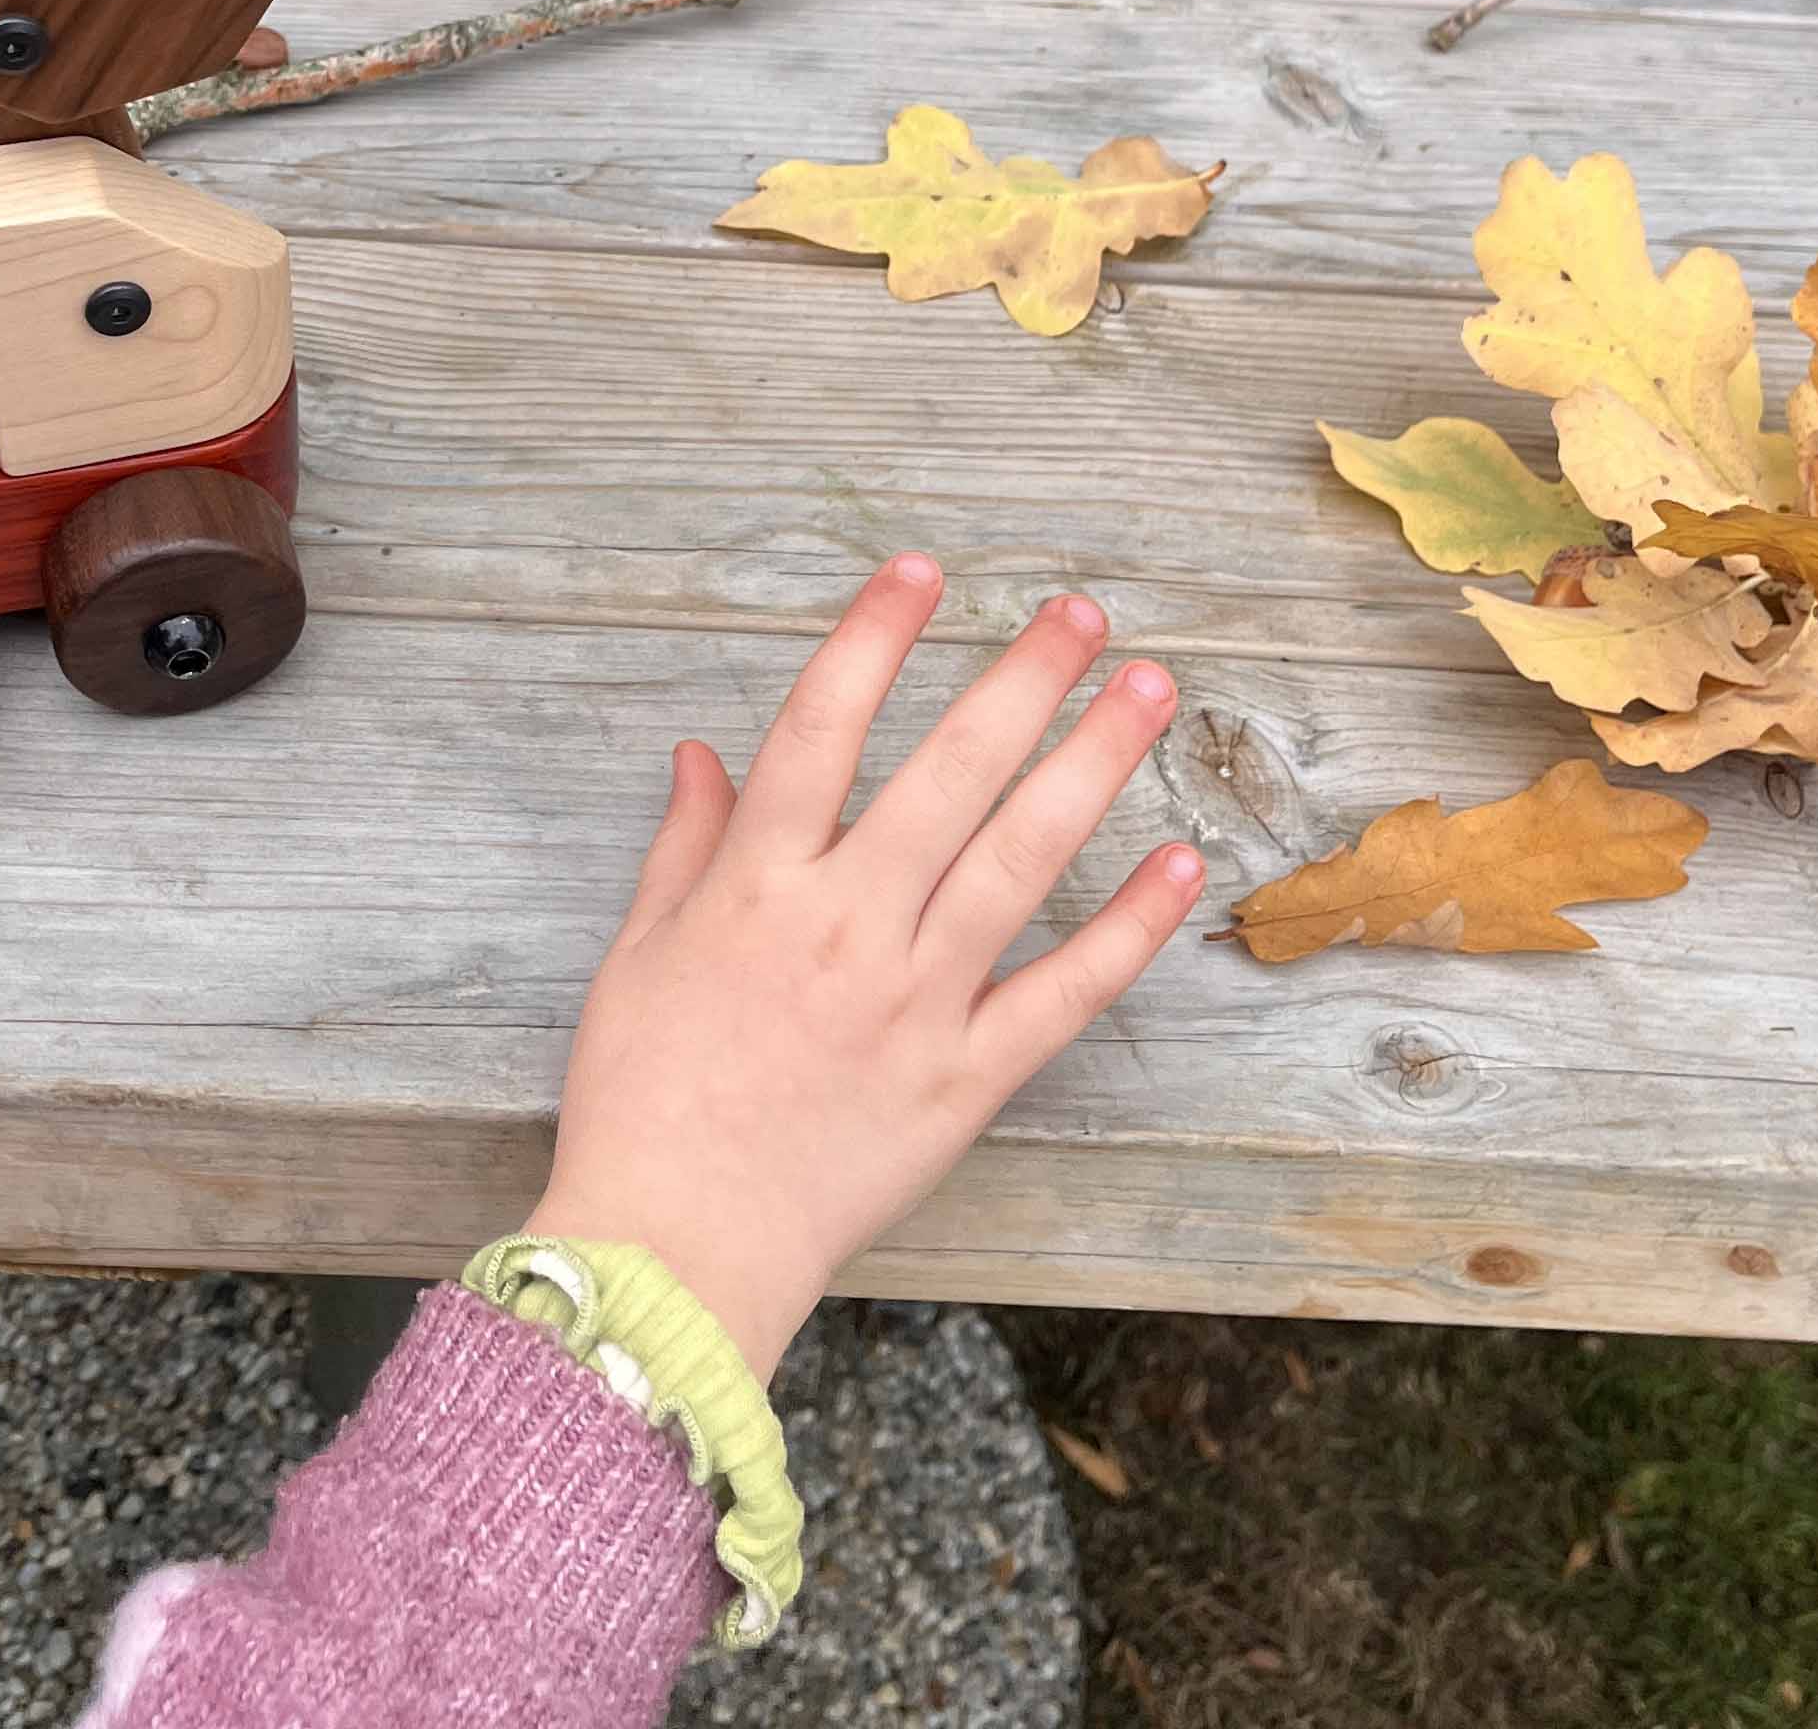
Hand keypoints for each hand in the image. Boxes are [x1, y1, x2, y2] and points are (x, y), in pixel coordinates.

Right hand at [522, 554, 1203, 1377]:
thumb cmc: (642, 1097)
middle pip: (949, 773)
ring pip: (1021, 858)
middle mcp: (845, 925)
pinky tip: (1178, 862)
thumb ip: (685, 846)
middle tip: (1082, 611)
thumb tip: (702, 752)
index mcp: (757, 885)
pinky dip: (1126, 928)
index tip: (922, 570)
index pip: (821, 727)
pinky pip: (1063, 992)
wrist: (674, 1247)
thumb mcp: (639, 955)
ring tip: (1149, 691)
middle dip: (1022, 678)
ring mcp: (915, 1000)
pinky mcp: (966, 1077)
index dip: (873, 638)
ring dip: (1092, 764)